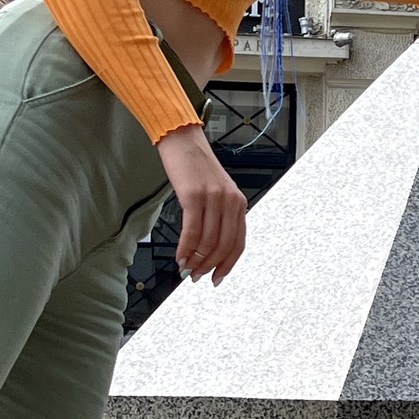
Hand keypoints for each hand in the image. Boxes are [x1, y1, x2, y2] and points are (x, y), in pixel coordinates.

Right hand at [157, 128, 248, 285]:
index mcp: (238, 202)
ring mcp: (213, 198)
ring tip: (185, 268)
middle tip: (196, 277)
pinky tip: (179, 256)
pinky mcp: (193, 195)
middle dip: (209, 266)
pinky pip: (192, 231)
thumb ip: (218, 216)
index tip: (217, 278)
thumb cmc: (196, 166)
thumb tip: (207, 248)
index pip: (238, 243)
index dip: (227, 265)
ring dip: (195, 260)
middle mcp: (230, 201)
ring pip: (207, 241)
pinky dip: (185, 248)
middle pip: (223, 246)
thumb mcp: (216, 191)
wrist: (182, 140)